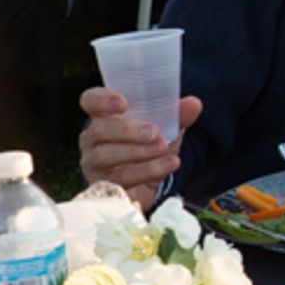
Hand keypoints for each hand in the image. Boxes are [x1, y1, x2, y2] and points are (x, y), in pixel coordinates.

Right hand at [78, 87, 202, 210]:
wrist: (147, 184)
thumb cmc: (149, 147)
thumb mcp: (166, 128)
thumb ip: (177, 115)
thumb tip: (194, 103)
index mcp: (104, 116)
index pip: (90, 100)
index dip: (102, 99)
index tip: (123, 103)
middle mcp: (92, 138)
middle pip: (99, 130)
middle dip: (127, 131)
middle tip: (154, 133)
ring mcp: (93, 163)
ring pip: (105, 155)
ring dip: (138, 152)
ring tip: (164, 148)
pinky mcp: (102, 185)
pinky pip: (120, 178)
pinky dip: (148, 171)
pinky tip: (170, 164)